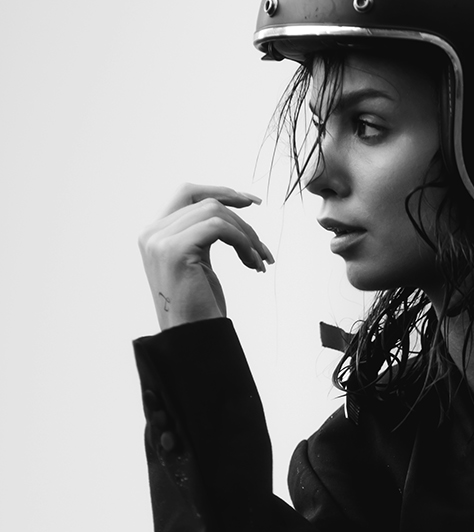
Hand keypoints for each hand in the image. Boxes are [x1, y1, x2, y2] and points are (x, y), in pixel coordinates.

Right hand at [139, 184, 273, 330]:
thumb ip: (200, 235)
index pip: (186, 193)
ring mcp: (159, 241)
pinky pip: (219, 227)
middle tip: (263, 244)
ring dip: (246, 235)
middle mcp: (151, 233)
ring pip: (214, 212)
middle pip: (203, 201)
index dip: (220, 191)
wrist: (194, 340)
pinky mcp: (175, 250)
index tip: (251, 202)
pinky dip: (243, 242)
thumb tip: (226, 209)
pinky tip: (253, 264)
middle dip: (240, 219)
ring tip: (259, 261)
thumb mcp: (199, 262)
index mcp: (154, 234)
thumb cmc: (200, 307)